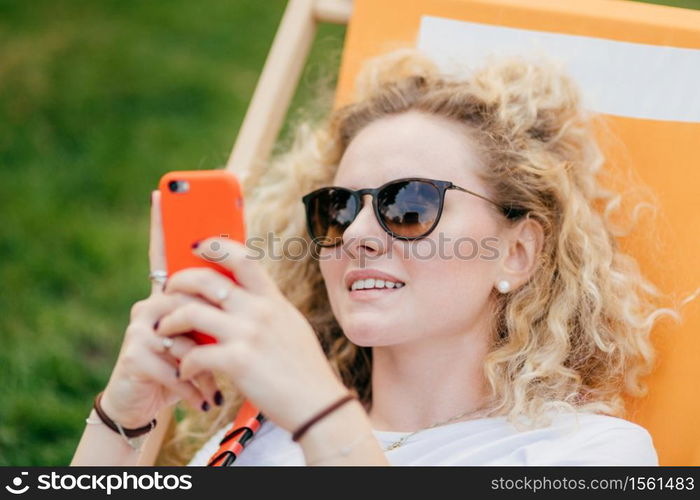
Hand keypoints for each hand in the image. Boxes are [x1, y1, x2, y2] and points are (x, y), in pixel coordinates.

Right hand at [100, 191, 221, 427]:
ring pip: (184, 333)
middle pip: (185, 296)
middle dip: (208, 328)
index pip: (167, 255)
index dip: (163, 224)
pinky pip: (176, 364)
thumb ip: (218, 309)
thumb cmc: (188, 367)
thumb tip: (244, 279)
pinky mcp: (134, 355)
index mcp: (171, 296)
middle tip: (227, 349)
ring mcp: (139, 328)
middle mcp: (151, 304)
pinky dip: (194, 386)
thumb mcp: (207, 336)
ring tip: (214, 388)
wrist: (156, 408)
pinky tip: (202, 401)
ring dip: (205, 366)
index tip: (160, 192)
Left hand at [154, 236, 348, 432]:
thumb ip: (268, 308)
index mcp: (273, 300)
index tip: (196, 246)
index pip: (243, 258)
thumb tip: (246, 296)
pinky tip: (184, 371)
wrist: (319, 404)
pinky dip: (183, 363)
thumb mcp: (291, 326)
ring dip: (169, 321)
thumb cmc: (304, 369)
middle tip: (167, 292)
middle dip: (178, 282)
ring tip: (163, 331)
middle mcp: (260, 310)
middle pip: (206, 279)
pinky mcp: (238, 361)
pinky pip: (195, 354)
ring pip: (191, 312)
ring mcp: (248, 334)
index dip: (215, 246)